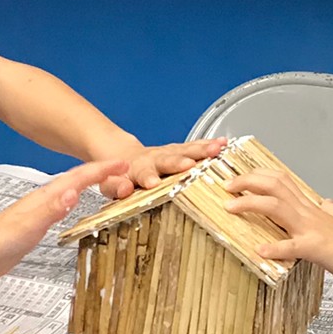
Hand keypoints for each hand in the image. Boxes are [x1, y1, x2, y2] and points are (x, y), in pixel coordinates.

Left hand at [0, 159, 124, 281]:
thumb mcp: (29, 227)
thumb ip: (51, 210)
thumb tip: (73, 192)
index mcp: (44, 197)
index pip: (77, 178)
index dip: (100, 169)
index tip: (122, 163)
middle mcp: (42, 199)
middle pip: (75, 178)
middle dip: (98, 170)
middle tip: (121, 168)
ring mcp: (38, 210)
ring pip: (69, 189)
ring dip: (88, 182)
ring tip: (105, 180)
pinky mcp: (35, 223)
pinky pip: (62, 204)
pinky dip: (75, 198)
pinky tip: (74, 203)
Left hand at [101, 137, 224, 199]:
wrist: (124, 155)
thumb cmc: (120, 176)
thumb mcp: (109, 184)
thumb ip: (115, 187)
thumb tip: (124, 189)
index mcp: (137, 169)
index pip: (142, 174)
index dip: (148, 177)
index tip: (153, 183)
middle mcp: (155, 158)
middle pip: (168, 159)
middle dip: (179, 161)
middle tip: (189, 164)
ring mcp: (169, 153)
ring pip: (185, 149)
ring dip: (201, 150)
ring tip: (217, 148)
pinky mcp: (179, 150)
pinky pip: (195, 146)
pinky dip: (209, 144)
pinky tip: (223, 143)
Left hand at [224, 170, 332, 280]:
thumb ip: (330, 211)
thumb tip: (326, 203)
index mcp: (310, 208)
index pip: (280, 181)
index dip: (257, 175)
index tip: (237, 175)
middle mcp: (308, 213)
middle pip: (274, 186)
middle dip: (246, 182)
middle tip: (225, 185)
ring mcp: (311, 229)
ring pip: (277, 208)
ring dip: (251, 205)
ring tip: (231, 208)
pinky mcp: (317, 248)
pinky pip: (293, 246)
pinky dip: (275, 248)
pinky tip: (260, 251)